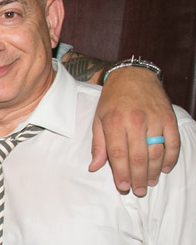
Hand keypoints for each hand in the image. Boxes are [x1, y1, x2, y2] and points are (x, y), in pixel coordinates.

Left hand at [89, 66, 179, 196]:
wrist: (133, 75)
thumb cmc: (112, 99)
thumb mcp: (99, 118)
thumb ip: (98, 144)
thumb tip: (94, 167)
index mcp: (114, 121)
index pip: (118, 154)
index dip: (121, 173)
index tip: (123, 187)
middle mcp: (135, 121)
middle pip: (138, 157)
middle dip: (138, 178)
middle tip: (138, 191)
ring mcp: (154, 119)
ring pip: (156, 153)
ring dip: (153, 172)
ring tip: (149, 183)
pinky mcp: (168, 118)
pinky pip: (173, 143)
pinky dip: (170, 158)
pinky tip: (164, 169)